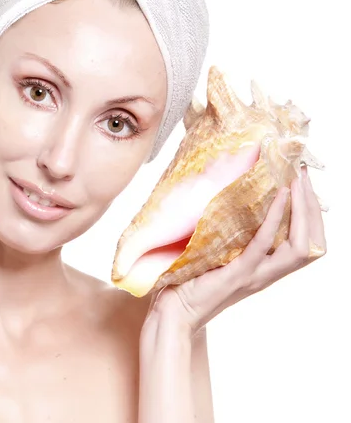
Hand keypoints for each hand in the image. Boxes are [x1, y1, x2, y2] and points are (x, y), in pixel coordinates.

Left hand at [146, 166, 326, 333]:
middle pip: (311, 244)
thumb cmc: (192, 280)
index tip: (303, 183)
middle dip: (312, 207)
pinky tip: (279, 196)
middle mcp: (267, 273)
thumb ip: (234, 236)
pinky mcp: (238, 273)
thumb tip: (235, 198)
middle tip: (303, 175)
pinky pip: (264, 243)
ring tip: (296, 181)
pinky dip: (275, 217)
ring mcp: (255, 274)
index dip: (312, 215)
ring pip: (299, 247)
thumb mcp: (221, 254)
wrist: (174, 312)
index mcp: (266, 269)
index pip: (307, 244)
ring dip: (302, 210)